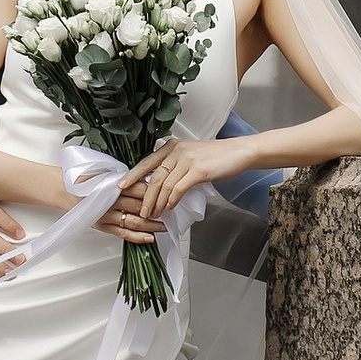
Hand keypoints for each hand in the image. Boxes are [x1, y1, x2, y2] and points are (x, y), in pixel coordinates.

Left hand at [110, 140, 224, 231]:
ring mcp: (187, 159)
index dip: (132, 175)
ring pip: (164, 185)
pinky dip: (171, 201)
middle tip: (141, 210)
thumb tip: (160, 184)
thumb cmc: (217, 156)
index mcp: (172, 145)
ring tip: (153, 214)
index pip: (147, 162)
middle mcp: (177, 150)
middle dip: (145, 196)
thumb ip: (175, 165)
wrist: (239, 152)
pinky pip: (178, 189)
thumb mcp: (191, 155)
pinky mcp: (198, 170)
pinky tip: (169, 208)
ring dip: (157, 202)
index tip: (121, 186)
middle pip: (153, 176)